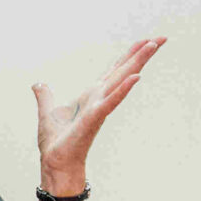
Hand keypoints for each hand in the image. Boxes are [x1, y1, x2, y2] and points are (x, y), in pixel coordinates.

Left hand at [34, 37, 164, 192]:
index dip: (129, 55)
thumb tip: (38, 84)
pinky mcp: (94, 118)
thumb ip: (45, 96)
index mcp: (92, 94)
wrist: (55, 162)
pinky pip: (111, 101)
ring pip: (122, 80)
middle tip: (163, 38)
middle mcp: (100, 98)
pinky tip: (136, 77)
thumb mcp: (47, 112)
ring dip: (137, 63)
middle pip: (124, 70)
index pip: (114, 70)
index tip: (146, 41)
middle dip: (142, 53)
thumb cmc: (56, 142)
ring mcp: (99, 107)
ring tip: (152, 46)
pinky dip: (123, 90)